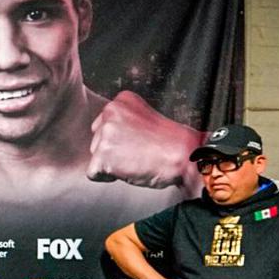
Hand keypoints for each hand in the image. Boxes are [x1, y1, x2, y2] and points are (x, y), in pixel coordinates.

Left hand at [88, 91, 204, 191]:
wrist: (185, 156)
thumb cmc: (169, 143)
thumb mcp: (142, 120)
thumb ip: (121, 122)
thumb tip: (102, 135)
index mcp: (120, 101)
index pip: (102, 125)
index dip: (121, 139)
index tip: (140, 140)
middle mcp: (110, 112)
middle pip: (96, 140)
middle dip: (113, 151)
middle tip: (138, 151)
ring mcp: (105, 133)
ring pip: (95, 156)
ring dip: (112, 163)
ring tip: (135, 159)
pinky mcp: (102, 155)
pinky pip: (93, 173)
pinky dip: (107, 177)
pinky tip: (128, 169)